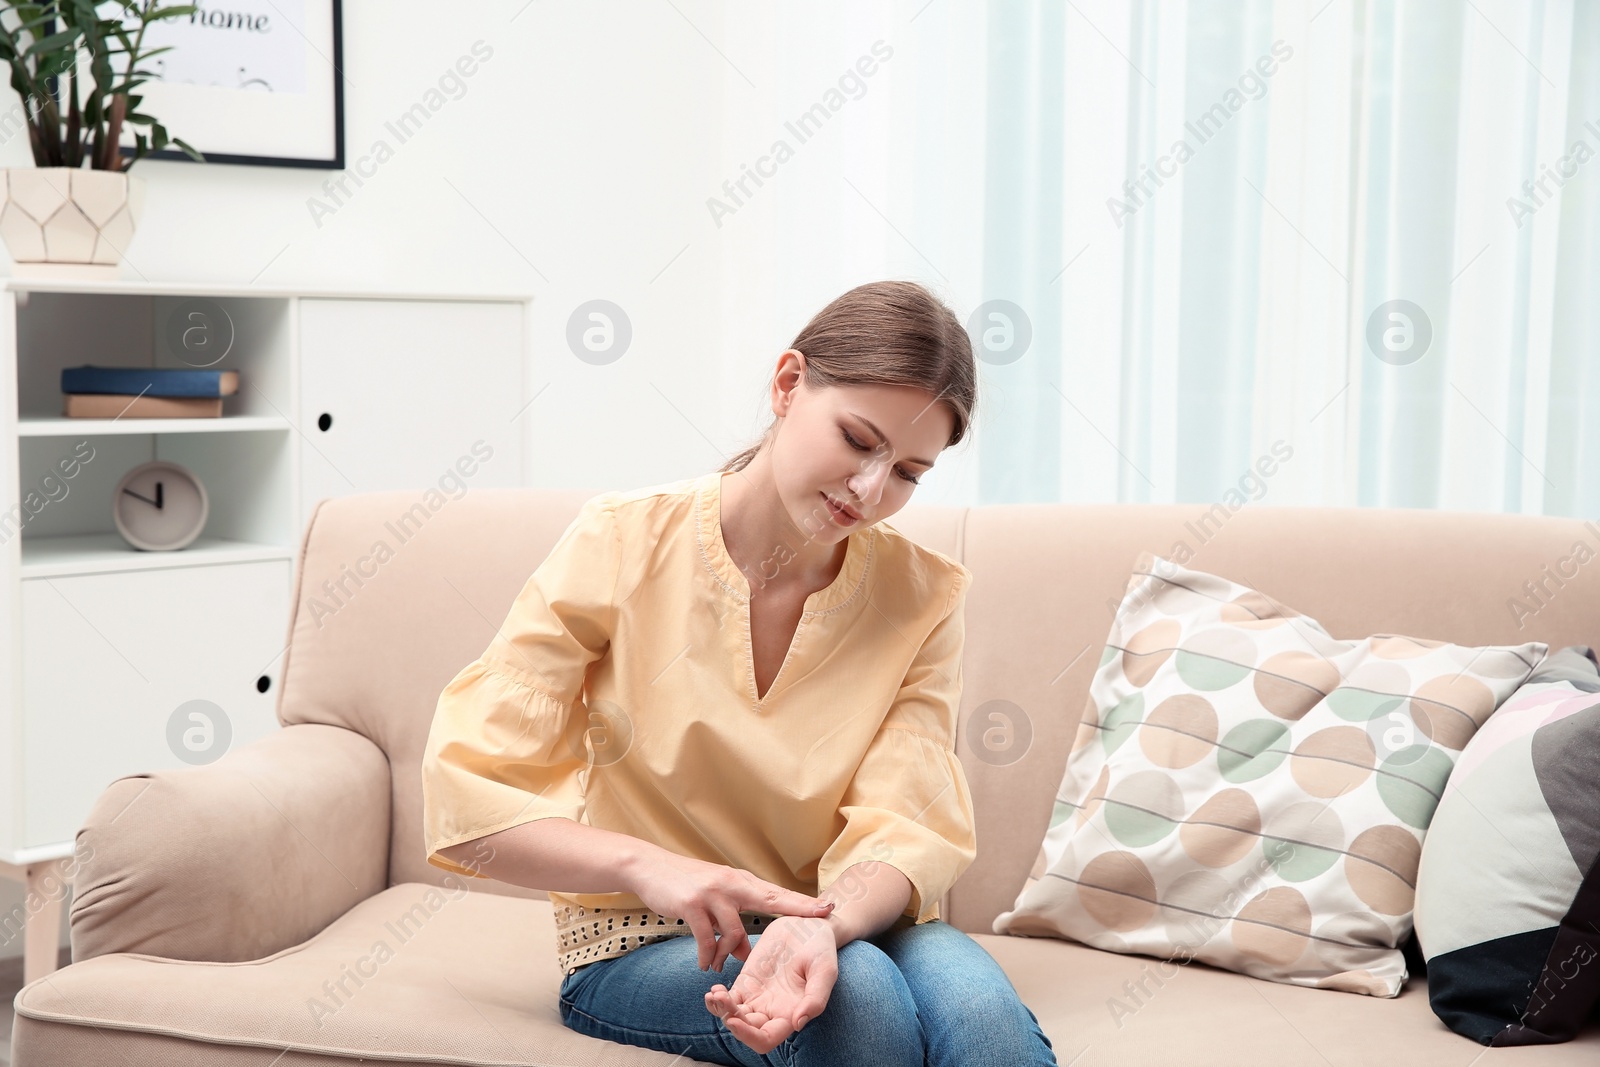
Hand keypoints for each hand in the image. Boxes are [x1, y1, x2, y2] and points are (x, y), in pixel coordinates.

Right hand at [626, 851, 834, 972]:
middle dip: (799, 909)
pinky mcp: (692, 904)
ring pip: (734, 931)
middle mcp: (732, 884)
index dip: (803, 902)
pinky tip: (704, 965)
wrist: (650, 867)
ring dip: (728, 955)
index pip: (777, 893)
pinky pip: (706, 938)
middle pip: (771, 899)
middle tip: (824, 917)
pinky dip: (706, 955)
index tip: (829, 907)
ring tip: (718, 967)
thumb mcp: (713, 901)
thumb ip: (730, 923)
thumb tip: (741, 954)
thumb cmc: (685, 886)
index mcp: (740, 882)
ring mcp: (713, 892)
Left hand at [705, 915, 836, 1054]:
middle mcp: (772, 1011)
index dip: (748, 1036)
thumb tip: (797, 1024)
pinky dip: (718, 999)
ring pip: (733, 1016)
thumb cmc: (821, 950)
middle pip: (745, 1030)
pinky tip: (714, 990)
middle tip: (722, 1000)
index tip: (735, 1021)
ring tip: (714, 994)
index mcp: (790, 1015)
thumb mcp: (825, 972)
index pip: (765, 1039)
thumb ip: (815, 999)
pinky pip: (728, 998)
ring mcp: (757, 997)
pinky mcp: (747, 982)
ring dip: (720, 1010)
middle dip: (730, 1019)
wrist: (808, 925)